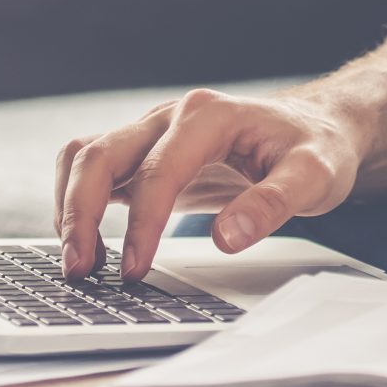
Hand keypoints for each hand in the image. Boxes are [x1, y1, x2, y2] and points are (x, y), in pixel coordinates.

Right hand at [53, 88, 362, 278]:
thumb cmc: (316, 147)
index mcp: (208, 116)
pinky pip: (94, 170)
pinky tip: (89, 246)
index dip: (141, 223)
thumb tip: (226, 238)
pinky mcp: (146, 155)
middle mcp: (170, 117)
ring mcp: (153, 133)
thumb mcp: (315, 176)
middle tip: (78, 271)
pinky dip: (77, 203)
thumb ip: (274, 204)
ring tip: (79, 263)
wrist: (317, 126)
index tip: (134, 270)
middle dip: (78, 213)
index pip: (157, 171)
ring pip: (84, 157)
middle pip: (98, 154)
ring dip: (69, 206)